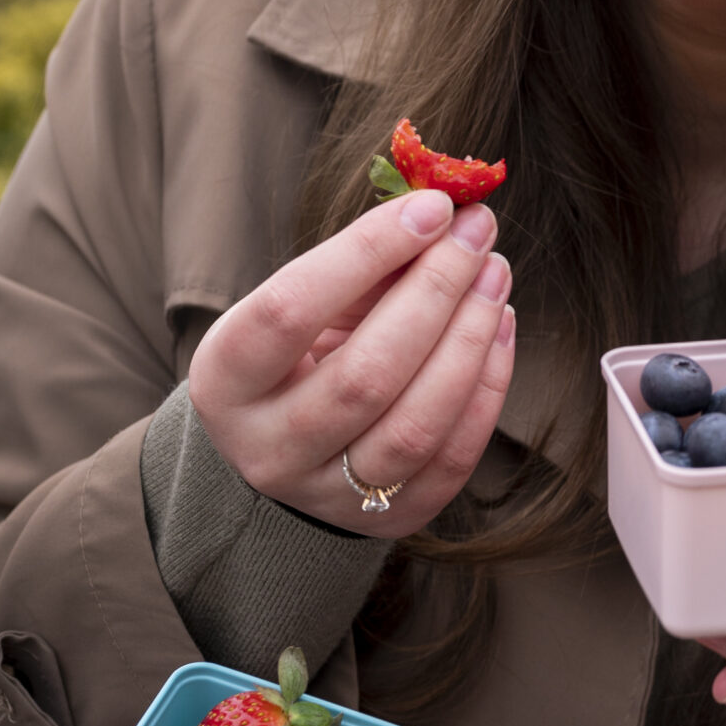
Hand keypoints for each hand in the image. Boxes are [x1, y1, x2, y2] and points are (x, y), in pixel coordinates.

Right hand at [189, 188, 515, 536]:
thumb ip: (359, 267)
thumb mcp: (299, 308)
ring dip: (470, 340)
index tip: (431, 206)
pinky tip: (499, 327)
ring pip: (415, 425)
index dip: (367, 251)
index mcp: (226, 380)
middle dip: (435, 293)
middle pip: (365, 375)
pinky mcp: (390, 518)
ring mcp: (328, 495)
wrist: (280, 454)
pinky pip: (453, 458)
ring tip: (494, 276)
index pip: (290, 310)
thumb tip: (443, 216)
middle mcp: (269, 448)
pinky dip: (488, 387)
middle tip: (477, 234)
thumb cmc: (293, 357)